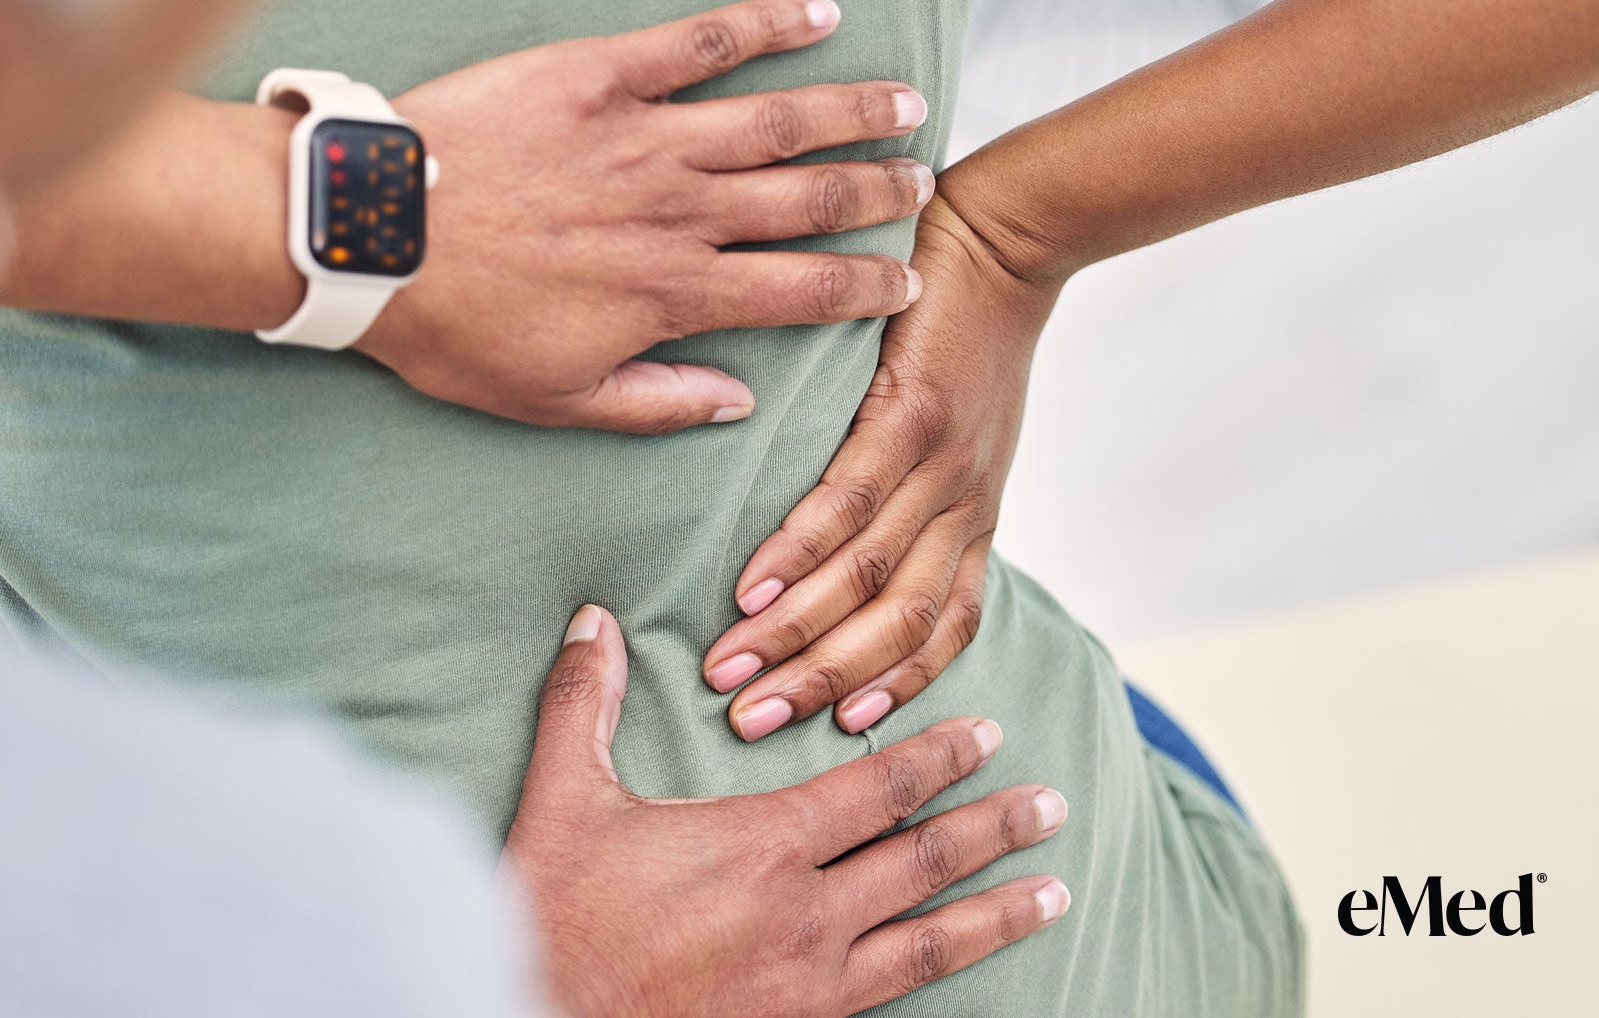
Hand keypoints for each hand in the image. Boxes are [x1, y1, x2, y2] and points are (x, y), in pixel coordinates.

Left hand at [361, 0, 933, 433]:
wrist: (372, 236)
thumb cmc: (452, 328)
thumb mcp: (551, 399)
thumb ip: (654, 405)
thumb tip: (736, 403)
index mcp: (673, 292)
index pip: (803, 290)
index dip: (867, 286)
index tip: (909, 281)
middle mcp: (680, 211)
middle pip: (812, 197)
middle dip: (881, 192)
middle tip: (924, 184)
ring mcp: (646, 136)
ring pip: (779, 119)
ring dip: (852, 109)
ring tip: (905, 102)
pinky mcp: (601, 73)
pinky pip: (702, 42)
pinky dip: (766, 24)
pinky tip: (817, 11)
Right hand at [508, 604, 1069, 1017]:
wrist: (542, 1016)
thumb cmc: (555, 916)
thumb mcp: (564, 798)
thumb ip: (584, 702)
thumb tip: (595, 620)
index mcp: (762, 845)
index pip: (877, 788)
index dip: (939, 756)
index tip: (988, 733)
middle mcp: (804, 915)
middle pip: (923, 861)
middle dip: (996, 829)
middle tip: (1053, 805)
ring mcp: (810, 985)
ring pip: (928, 943)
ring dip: (997, 914)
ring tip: (1056, 895)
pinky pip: (892, 1002)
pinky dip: (940, 983)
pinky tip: (968, 978)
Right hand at [701, 198, 1058, 739]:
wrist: (1012, 238)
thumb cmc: (971, 330)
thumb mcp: (962, 429)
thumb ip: (919, 489)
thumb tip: (853, 537)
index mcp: (975, 515)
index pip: (940, 628)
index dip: (892, 686)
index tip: (833, 728)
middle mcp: (964, 504)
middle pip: (896, 626)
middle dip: (821, 682)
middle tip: (750, 725)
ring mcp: (943, 463)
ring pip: (869, 577)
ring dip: (797, 634)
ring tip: (731, 668)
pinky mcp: (913, 411)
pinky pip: (851, 500)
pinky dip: (799, 552)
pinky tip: (752, 586)